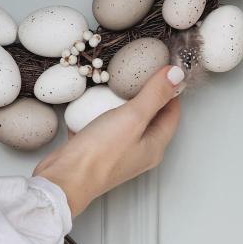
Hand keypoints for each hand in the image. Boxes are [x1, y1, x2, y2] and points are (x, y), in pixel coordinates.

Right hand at [33, 66, 183, 216]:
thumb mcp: (133, 117)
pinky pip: (105, 124)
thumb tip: (177, 74)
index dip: (171, 88)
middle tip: (140, 68)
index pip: (172, 112)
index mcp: (155, 145)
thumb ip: (155, 95)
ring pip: (127, 119)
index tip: (164, 66)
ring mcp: (118, 151)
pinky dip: (102, 109)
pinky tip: (93, 98)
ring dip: (123, 99)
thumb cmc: (101, 153)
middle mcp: (140, 151)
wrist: (65, 178)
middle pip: (151, 115)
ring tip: (117, 79)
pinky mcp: (98, 149)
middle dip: (148, 91)